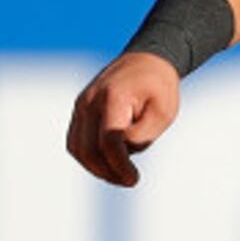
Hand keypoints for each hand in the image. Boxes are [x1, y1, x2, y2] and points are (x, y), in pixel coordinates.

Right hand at [66, 51, 181, 187]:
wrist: (146, 61)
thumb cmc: (158, 88)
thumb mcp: (163, 112)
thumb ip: (142, 134)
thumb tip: (121, 152)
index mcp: (113, 98)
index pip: (109, 142)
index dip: (120, 167)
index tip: (134, 180)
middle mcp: (90, 101)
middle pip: (89, 150)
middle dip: (108, 172)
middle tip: (129, 180)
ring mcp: (81, 105)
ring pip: (77, 149)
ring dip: (97, 168)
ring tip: (120, 174)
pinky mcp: (79, 111)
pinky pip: (76, 142)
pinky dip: (88, 158)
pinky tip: (108, 163)